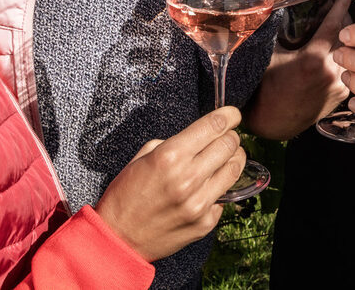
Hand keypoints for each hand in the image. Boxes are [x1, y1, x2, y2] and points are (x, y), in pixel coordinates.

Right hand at [93, 106, 245, 261]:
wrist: (119, 239)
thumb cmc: (126, 195)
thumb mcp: (142, 158)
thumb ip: (172, 144)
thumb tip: (200, 137)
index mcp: (170, 157)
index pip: (213, 126)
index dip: (228, 116)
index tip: (233, 114)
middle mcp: (188, 179)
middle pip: (230, 145)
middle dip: (231, 137)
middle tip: (226, 137)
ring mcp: (199, 203)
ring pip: (235, 169)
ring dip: (233, 159)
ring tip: (224, 159)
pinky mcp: (205, 222)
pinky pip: (225, 196)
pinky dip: (220, 188)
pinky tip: (208, 188)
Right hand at [243, 0, 351, 138]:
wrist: (273, 121)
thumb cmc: (267, 86)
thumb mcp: (271, 54)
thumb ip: (279, 31)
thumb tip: (277, 5)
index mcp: (313, 59)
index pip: (335, 24)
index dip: (341, 6)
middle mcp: (331, 72)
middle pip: (348, 36)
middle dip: (347, 19)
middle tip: (343, 6)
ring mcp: (340, 85)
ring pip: (353, 53)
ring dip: (350, 39)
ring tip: (345, 28)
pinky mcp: (343, 95)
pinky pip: (352, 68)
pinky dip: (349, 57)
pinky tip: (343, 49)